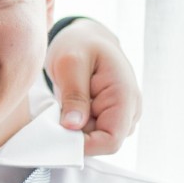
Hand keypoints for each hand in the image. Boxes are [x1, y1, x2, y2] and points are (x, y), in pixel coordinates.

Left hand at [46, 18, 141, 155]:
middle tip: (54, 114)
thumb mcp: (70, 63)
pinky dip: (74, 126)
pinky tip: (66, 109)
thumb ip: (73, 95)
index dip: (84, 145)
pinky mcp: (108, 117)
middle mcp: (128, 111)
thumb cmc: (79, 44)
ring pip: (94, 140)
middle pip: (102, 143)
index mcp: (124, 97)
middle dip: (76, 136)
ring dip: (74, 130)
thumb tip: (72, 127)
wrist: (86, 37)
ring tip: (61, 105)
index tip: (58, 134)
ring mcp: (120, 115)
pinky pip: (90, 133)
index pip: (111, 140)